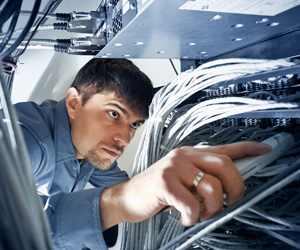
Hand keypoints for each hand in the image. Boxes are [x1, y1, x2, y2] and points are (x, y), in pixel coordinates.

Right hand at [100, 141, 270, 229]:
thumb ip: (202, 179)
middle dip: (235, 189)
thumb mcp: (183, 180)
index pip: (223, 148)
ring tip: (200, 214)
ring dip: (212, 208)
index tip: (263, 149)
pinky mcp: (165, 182)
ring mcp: (174, 167)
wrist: (129, 196)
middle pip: (225, 165)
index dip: (246, 148)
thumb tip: (225, 188)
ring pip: (212, 187)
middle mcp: (183, 156)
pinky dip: (192, 217)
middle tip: (229, 202)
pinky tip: (184, 218)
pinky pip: (192, 204)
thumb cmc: (158, 191)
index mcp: (190, 154)